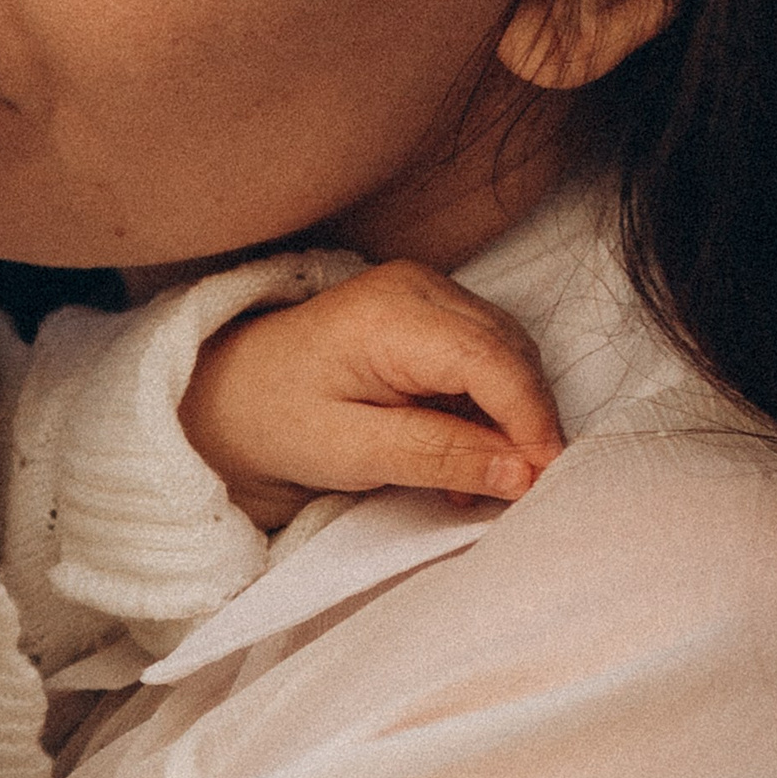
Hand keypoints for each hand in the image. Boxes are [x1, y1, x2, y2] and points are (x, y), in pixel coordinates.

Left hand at [179, 262, 565, 530]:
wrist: (231, 393)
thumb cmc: (277, 420)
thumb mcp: (352, 453)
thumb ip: (439, 456)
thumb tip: (524, 472)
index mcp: (390, 315)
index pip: (493, 362)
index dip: (531, 421)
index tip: (545, 480)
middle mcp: (417, 286)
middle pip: (511, 354)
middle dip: (526, 424)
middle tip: (516, 491)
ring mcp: (426, 291)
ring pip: (509, 354)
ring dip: (510, 418)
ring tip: (476, 480)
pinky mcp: (430, 309)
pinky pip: (488, 355)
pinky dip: (491, 406)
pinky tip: (465, 454)